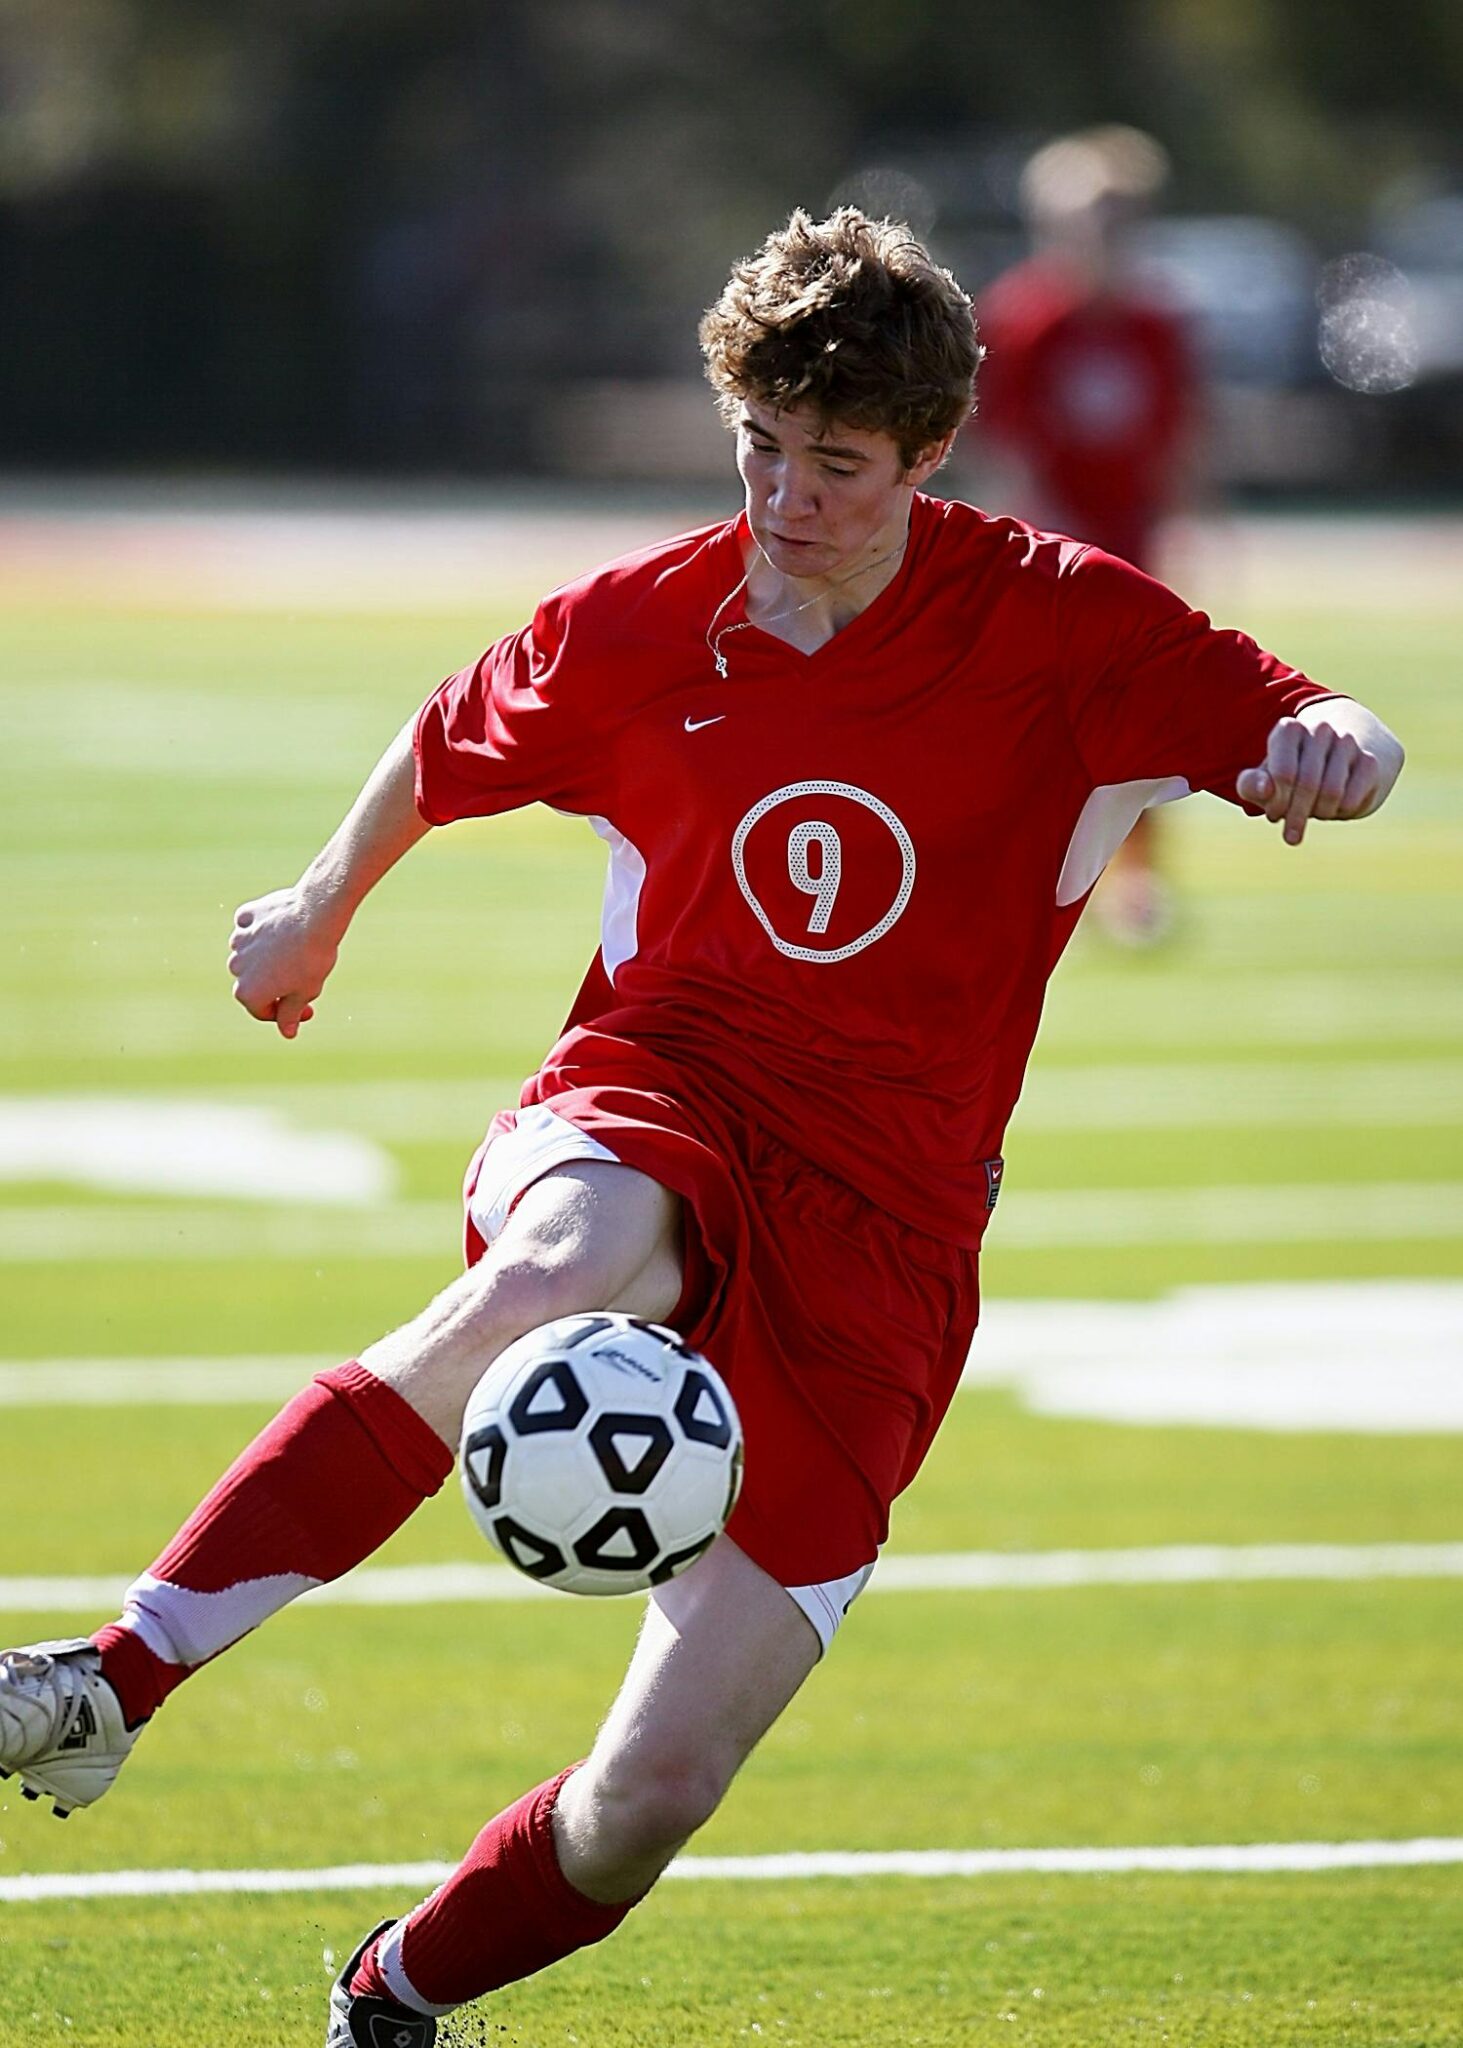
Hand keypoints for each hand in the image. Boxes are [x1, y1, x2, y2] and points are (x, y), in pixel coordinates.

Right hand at [227, 886, 342, 1037]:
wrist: (315, 915)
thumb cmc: (312, 958)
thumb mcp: (304, 992)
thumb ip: (290, 1014)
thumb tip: (287, 1032)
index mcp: (248, 992)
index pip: (262, 1011)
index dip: (286, 1014)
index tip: (308, 1008)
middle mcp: (236, 967)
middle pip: (254, 982)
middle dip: (275, 984)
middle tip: (304, 978)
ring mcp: (238, 940)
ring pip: (251, 954)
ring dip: (269, 957)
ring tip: (295, 952)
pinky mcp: (246, 916)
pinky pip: (250, 927)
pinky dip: (263, 930)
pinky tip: (282, 928)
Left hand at [1236, 715, 1389, 846]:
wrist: (1339, 759)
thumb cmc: (1292, 774)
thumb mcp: (1264, 780)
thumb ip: (1251, 785)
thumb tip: (1265, 789)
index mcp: (1289, 730)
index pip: (1284, 774)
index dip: (1277, 803)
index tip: (1274, 816)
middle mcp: (1320, 728)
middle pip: (1308, 784)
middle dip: (1296, 816)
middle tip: (1291, 836)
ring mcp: (1348, 742)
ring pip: (1332, 793)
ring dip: (1320, 813)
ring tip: (1314, 813)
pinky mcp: (1369, 762)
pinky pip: (1352, 799)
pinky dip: (1341, 812)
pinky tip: (1335, 808)